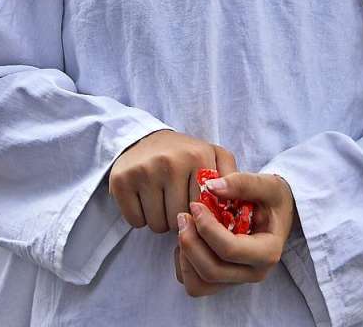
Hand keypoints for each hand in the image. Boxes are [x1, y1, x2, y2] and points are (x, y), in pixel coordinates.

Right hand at [109, 130, 237, 233]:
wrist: (144, 138)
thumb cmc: (185, 154)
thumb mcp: (214, 156)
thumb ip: (234, 179)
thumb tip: (242, 209)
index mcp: (197, 155)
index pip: (207, 210)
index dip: (203, 215)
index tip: (198, 205)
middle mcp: (170, 161)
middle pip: (181, 220)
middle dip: (181, 219)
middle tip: (175, 200)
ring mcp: (143, 170)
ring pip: (158, 225)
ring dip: (160, 220)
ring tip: (161, 199)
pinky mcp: (121, 181)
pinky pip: (135, 222)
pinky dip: (139, 218)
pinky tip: (143, 199)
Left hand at [174, 172, 296, 297]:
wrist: (276, 213)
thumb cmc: (272, 199)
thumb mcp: (266, 184)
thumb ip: (241, 183)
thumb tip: (210, 187)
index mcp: (267, 252)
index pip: (230, 249)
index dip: (206, 227)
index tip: (195, 204)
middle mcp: (253, 272)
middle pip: (212, 270)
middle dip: (191, 243)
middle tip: (183, 215)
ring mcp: (237, 280)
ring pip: (200, 284)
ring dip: (185, 256)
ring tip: (184, 228)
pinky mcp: (222, 281)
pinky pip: (195, 284)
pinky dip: (183, 265)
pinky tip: (189, 239)